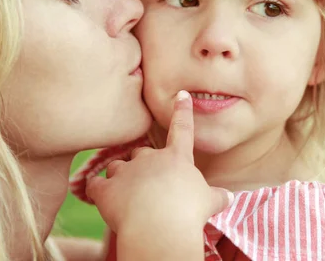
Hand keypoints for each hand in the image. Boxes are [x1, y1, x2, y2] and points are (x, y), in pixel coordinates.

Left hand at [86, 90, 233, 259]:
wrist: (160, 229)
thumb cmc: (188, 215)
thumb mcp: (208, 202)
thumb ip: (216, 197)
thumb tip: (230, 198)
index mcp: (177, 158)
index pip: (182, 129)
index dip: (182, 111)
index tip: (182, 95)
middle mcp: (150, 159)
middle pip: (141, 153)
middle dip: (142, 167)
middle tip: (149, 189)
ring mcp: (126, 171)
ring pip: (116, 166)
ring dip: (120, 178)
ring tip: (128, 199)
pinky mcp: (106, 189)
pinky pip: (95, 185)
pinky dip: (97, 192)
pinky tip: (102, 200)